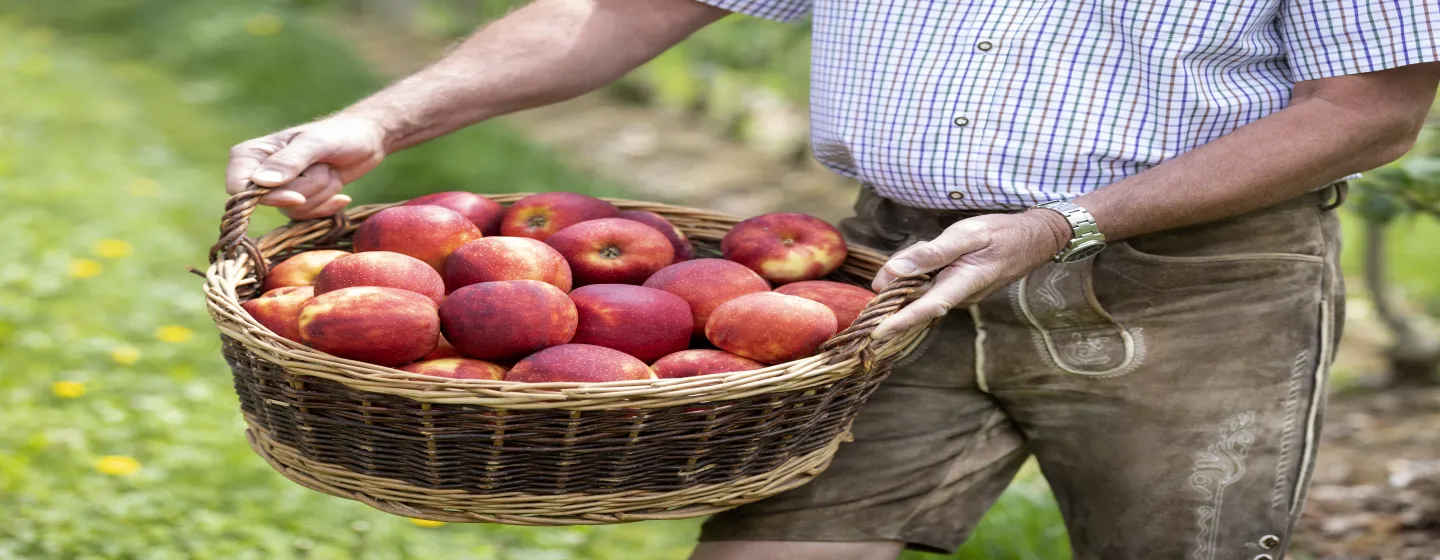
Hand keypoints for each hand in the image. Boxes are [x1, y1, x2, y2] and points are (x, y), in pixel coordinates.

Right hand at [225, 115, 387, 219]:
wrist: (366, 141)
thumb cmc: (339, 134)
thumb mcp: (316, 144)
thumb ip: (289, 162)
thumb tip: (260, 183)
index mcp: (252, 153)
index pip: (239, 187)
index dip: (266, 197)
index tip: (298, 197)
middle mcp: (260, 173)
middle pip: (272, 201)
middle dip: (306, 189)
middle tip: (324, 166)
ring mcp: (280, 189)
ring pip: (293, 211)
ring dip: (320, 193)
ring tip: (329, 170)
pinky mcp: (298, 200)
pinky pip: (306, 217)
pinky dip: (327, 205)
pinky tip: (340, 193)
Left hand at [869, 209, 1071, 338]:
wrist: (1035, 238)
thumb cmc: (1002, 233)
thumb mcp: (967, 235)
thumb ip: (931, 253)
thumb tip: (896, 270)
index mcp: (961, 285)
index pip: (924, 309)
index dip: (898, 322)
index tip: (875, 334)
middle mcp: (959, 295)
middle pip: (916, 301)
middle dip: (893, 302)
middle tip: (874, 297)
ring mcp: (960, 293)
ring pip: (922, 290)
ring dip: (907, 282)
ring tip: (905, 267)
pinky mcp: (959, 286)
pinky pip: (931, 284)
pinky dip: (920, 275)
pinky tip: (920, 261)